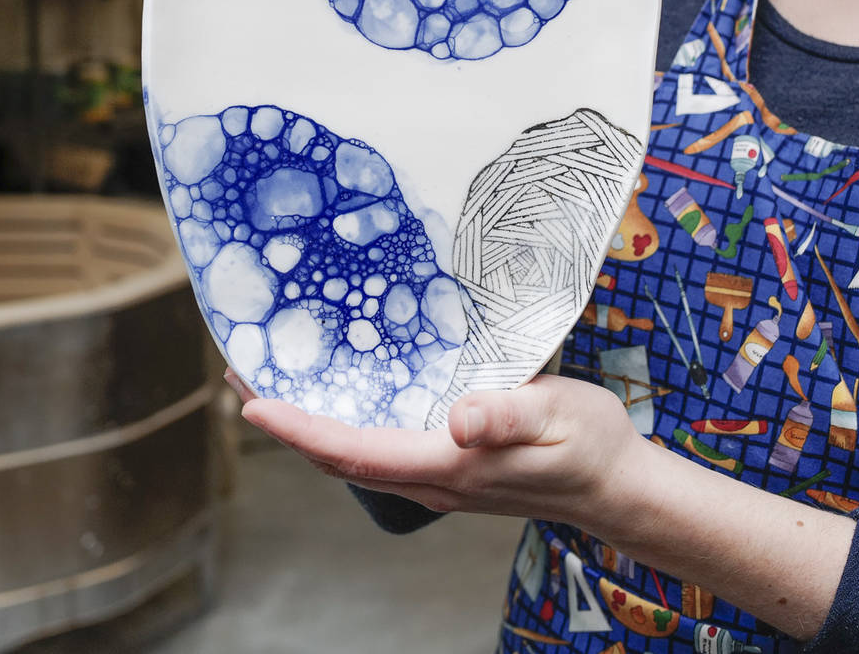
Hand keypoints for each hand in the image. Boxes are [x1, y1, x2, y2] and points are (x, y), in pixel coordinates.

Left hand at [225, 368, 647, 528]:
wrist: (617, 486)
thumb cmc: (592, 445)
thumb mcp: (558, 414)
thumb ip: (508, 413)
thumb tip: (460, 418)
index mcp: (449, 465)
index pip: (354, 449)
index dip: (299, 427)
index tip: (254, 400)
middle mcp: (433, 478)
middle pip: (338, 455)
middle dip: (286, 419)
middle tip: (241, 371)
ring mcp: (438, 477)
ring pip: (354, 454)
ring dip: (308, 422)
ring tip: (272, 378)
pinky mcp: (448, 466)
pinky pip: (378, 449)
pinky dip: (343, 424)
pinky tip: (339, 395)